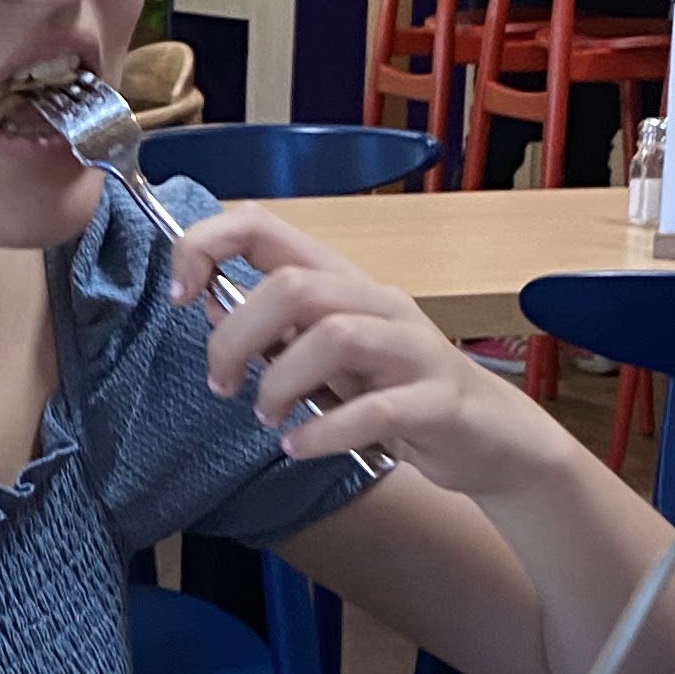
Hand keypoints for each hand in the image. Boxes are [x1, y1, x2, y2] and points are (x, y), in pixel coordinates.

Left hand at [169, 204, 554, 496]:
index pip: (263, 226)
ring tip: (267, 417)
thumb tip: (204, 303)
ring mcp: (413, 349)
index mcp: (342, 283)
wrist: (496, 441)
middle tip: (223, 385)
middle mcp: (378, 303)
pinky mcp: (439, 401)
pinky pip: (376, 410)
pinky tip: (300, 447)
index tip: (178, 295)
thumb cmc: (401, 394)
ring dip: (279, 382)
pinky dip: (324, 431)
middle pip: (293, 286)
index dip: (207, 246)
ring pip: (334, 335)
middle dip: (236, 337)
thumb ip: (271, 332)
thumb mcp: (326, 359)